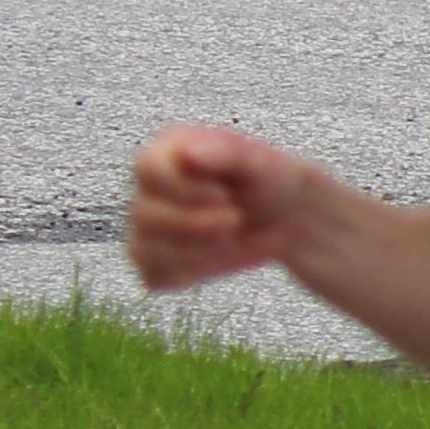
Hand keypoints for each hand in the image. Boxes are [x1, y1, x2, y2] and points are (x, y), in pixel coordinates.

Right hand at [124, 124, 314, 289]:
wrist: (285, 216)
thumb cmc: (267, 180)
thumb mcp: (258, 162)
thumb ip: (225, 153)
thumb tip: (188, 153)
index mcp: (167, 153)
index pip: (147, 171)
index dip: (184, 190)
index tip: (224, 195)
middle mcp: (150, 188)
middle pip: (145, 214)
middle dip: (195, 224)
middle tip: (235, 219)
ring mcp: (148, 225)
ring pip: (145, 249)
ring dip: (194, 252)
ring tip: (228, 239)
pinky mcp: (156, 258)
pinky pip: (154, 275)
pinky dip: (187, 273)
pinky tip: (214, 257)